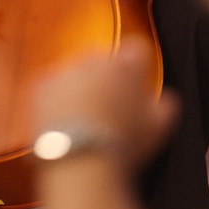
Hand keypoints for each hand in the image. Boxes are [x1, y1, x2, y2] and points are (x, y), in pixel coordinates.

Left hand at [33, 41, 177, 167]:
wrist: (80, 158)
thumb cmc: (125, 143)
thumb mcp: (160, 126)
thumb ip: (166, 104)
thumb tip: (162, 98)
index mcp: (127, 63)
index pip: (137, 50)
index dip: (137, 68)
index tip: (135, 86)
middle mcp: (95, 58)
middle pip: (104, 60)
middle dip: (107, 78)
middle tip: (110, 109)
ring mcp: (66, 69)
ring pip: (77, 73)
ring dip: (82, 88)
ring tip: (86, 121)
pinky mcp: (42, 84)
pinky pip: (54, 87)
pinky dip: (58, 100)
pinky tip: (67, 123)